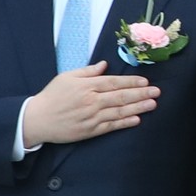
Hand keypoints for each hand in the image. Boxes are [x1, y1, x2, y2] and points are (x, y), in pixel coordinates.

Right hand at [21, 61, 158, 146]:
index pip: (114, 82)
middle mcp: (92, 101)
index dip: (131, 82)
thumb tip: (105, 65)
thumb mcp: (67, 77)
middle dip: (141, 94)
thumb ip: (88, 71)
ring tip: (152, 104)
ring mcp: (92, 117)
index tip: (145, 81)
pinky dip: (124, 123)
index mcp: (87, 86)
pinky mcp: (90, 131)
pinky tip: (137, 120)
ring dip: (138, 108)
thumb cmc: (52, 96)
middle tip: (157, 92)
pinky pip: (111, 126)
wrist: (38, 119)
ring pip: (119, 111)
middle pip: (121, 96)